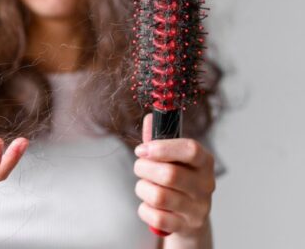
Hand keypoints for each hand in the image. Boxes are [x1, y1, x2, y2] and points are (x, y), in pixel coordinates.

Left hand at [133, 113, 215, 237]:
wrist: (189, 218)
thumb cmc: (177, 181)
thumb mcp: (172, 158)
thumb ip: (159, 138)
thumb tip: (150, 117)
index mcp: (204, 162)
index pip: (191, 150)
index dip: (163, 147)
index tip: (142, 149)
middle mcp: (206, 185)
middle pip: (169, 175)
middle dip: (144, 169)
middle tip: (139, 167)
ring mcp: (198, 209)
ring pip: (159, 196)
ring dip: (142, 189)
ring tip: (144, 186)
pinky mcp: (186, 227)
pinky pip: (155, 217)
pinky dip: (144, 210)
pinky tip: (149, 205)